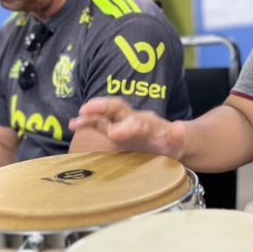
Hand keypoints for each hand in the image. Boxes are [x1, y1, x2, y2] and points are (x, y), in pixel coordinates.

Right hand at [69, 97, 186, 159]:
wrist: (170, 143)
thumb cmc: (173, 140)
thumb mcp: (179, 140)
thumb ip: (178, 135)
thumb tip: (178, 130)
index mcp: (148, 123)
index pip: (138, 122)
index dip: (128, 127)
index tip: (116, 133)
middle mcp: (132, 121)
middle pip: (116, 110)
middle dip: (102, 109)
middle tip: (85, 110)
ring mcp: (122, 128)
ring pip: (104, 119)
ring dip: (89, 119)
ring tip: (73, 123)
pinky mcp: (114, 137)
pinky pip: (100, 128)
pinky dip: (87, 126)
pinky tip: (73, 126)